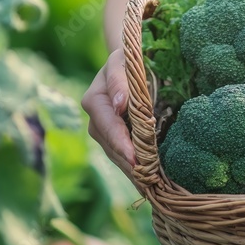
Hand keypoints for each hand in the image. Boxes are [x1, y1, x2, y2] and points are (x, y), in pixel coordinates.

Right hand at [82, 49, 135, 180]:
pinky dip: (134, 168)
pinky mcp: (116, 138)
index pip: (107, 126)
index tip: (135, 160)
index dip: (121, 144)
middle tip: (146, 181)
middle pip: (110, 146)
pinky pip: (123, 155)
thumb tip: (119, 104)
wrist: (128, 62)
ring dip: (131, 171)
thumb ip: (120, 79)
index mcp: (95, 100)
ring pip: (116, 155)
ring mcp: (104, 131)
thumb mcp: (123, 60)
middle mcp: (96, 119)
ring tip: (149, 186)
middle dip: (128, 164)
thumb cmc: (127, 58)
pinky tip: (147, 181)